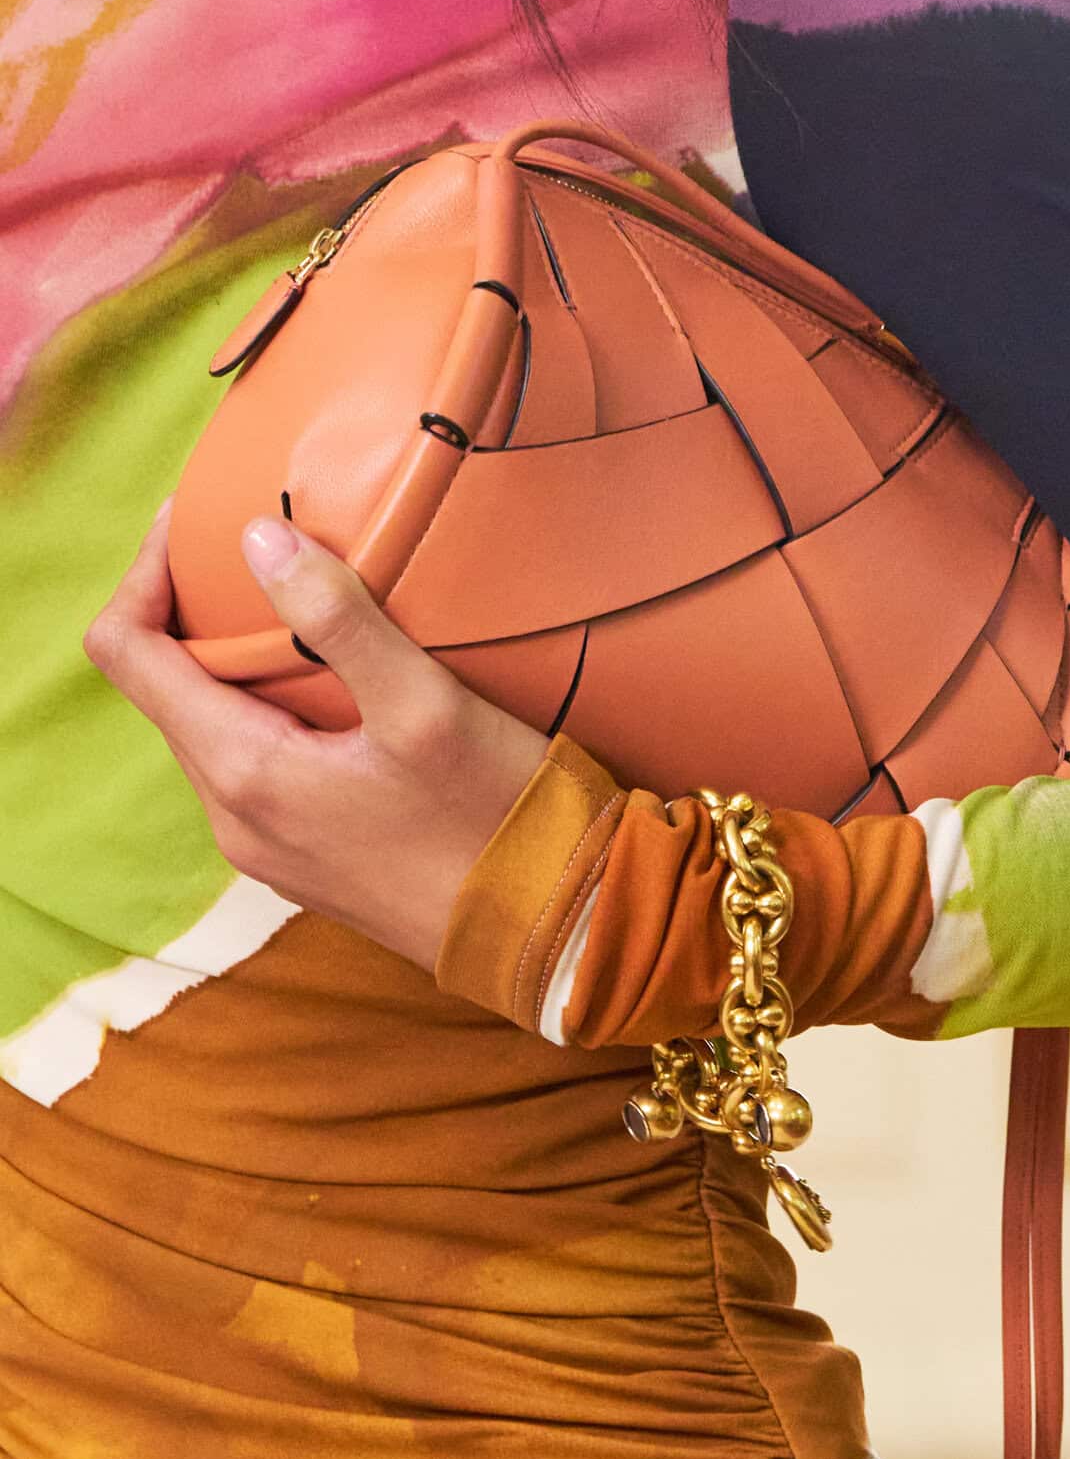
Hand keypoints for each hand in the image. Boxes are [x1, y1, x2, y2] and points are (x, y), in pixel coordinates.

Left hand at [83, 498, 552, 972]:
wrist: (554, 935)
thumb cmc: (496, 823)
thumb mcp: (425, 706)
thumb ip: (337, 617)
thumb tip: (258, 538)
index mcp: (244, 772)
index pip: (126, 654)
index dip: (143, 574)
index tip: (194, 522)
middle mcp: (235, 819)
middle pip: (165, 690)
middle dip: (193, 613)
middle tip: (263, 550)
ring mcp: (267, 848)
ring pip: (213, 729)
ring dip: (238, 666)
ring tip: (307, 612)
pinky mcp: (307, 861)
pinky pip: (257, 768)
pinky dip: (273, 713)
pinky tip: (342, 691)